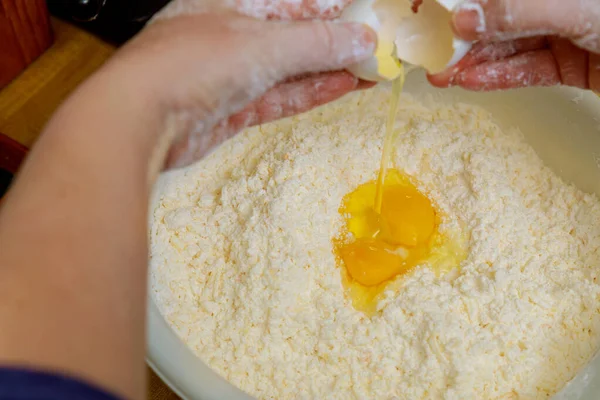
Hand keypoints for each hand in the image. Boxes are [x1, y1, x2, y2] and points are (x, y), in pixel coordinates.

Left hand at [139, 0, 372, 170]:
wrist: (141, 121)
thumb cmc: (189, 64)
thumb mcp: (262, 44)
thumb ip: (315, 43)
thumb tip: (360, 39)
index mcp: (233, 2)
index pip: (294, 2)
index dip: (332, 11)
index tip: (367, 19)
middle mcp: (231, 34)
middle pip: (294, 36)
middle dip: (335, 44)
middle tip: (375, 51)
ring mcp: (232, 74)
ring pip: (291, 70)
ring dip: (329, 72)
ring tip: (369, 72)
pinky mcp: (233, 108)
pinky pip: (280, 97)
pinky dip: (310, 93)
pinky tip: (341, 89)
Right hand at [428, 0, 599, 91]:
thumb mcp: (576, 9)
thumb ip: (519, 12)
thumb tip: (465, 18)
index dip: (463, 0)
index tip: (429, 9)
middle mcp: (558, 5)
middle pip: (500, 19)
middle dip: (464, 37)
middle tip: (432, 52)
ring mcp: (564, 35)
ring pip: (510, 48)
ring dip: (475, 62)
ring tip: (443, 75)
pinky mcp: (570, 65)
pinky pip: (528, 71)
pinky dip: (499, 77)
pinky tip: (471, 81)